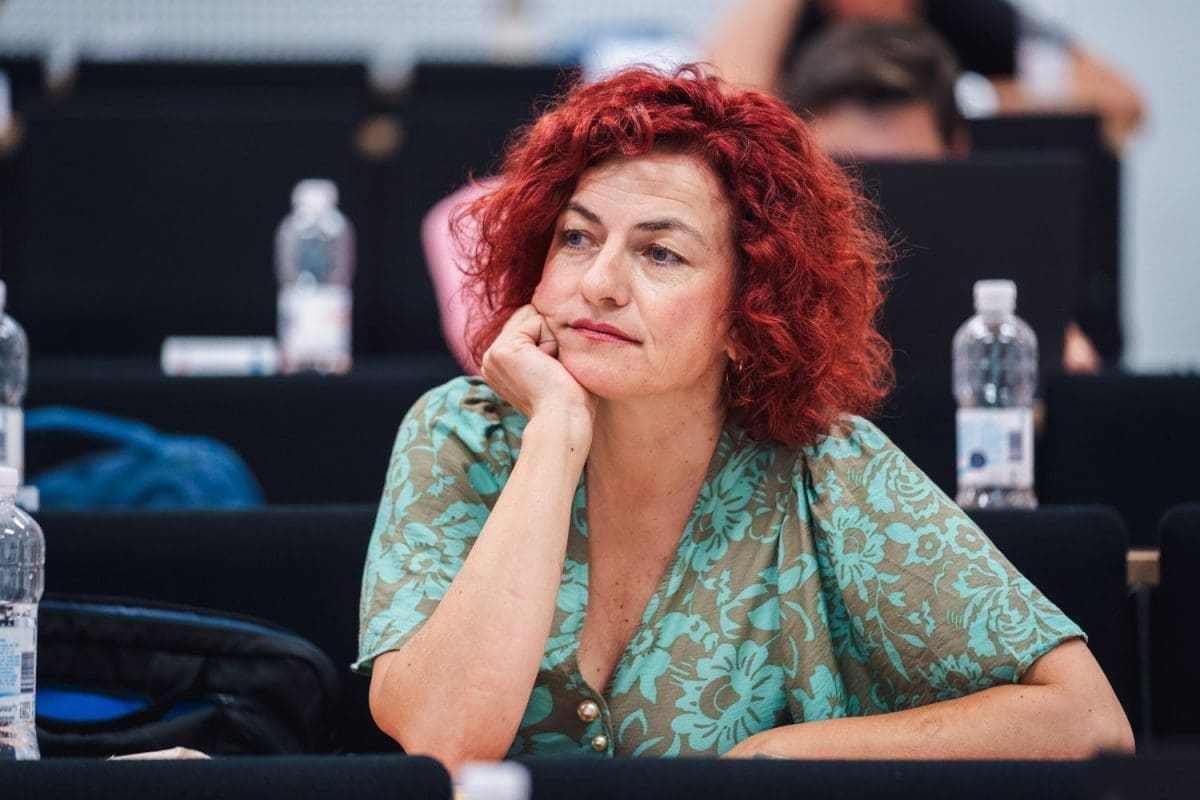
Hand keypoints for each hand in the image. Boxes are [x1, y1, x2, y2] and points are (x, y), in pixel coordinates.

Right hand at [481, 304, 595, 435]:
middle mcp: (491, 358)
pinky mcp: (503, 349)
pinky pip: (537, 320)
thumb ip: (544, 342)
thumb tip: (552, 318)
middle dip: (549, 336)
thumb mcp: (552, 366)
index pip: (528, 325)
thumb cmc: (571, 399)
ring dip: (551, 339)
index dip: (550, 339)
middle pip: (529, 316)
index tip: (552, 371)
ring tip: (550, 368)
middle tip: (552, 370)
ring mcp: (493, 353)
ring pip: (533, 316)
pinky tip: (549, 365)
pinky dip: (551, 341)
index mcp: (500, 364)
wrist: (564, 418)